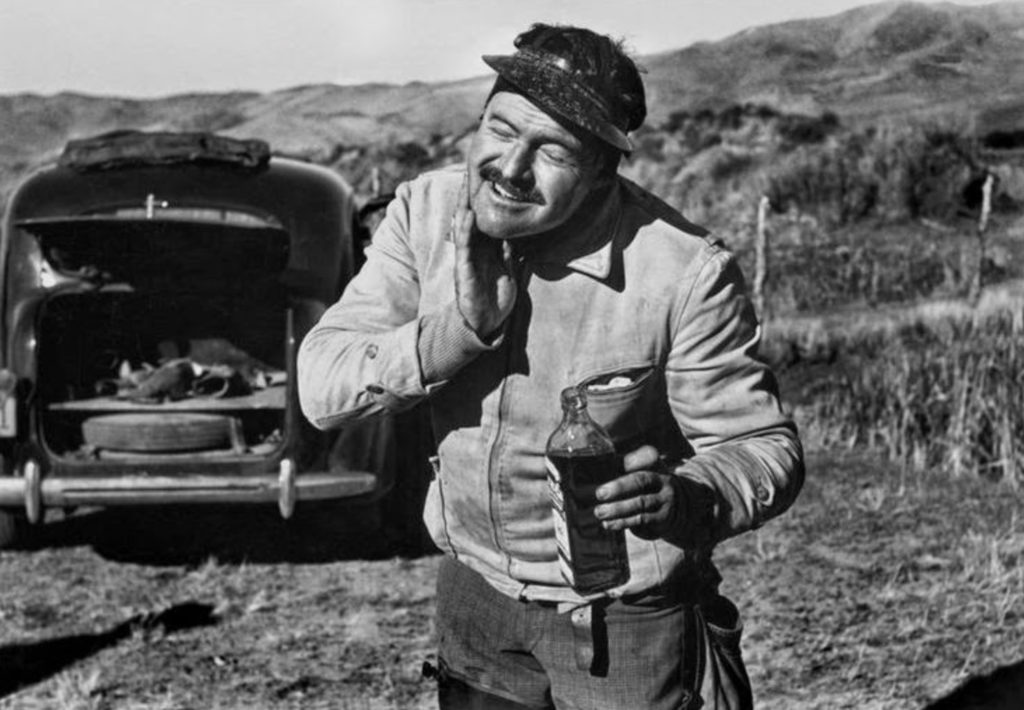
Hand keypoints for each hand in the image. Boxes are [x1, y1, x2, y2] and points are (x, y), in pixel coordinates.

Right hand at [453, 179, 516, 338]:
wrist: (488, 323)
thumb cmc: (496, 297)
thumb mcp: (508, 269)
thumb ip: (508, 252)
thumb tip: (514, 236)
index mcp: (484, 249)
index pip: (481, 218)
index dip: (482, 199)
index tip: (487, 177)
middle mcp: (473, 250)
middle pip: (470, 217)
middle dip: (469, 195)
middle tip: (471, 170)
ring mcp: (466, 259)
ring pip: (463, 227)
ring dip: (464, 206)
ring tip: (466, 185)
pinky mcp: (463, 271)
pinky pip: (463, 248)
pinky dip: (464, 231)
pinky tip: (466, 217)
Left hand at [594, 445, 682, 540]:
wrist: (683, 509)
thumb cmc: (653, 488)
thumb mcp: (649, 473)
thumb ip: (630, 467)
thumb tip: (601, 466)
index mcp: (657, 467)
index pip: (646, 458)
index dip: (630, 460)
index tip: (609, 463)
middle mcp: (663, 482)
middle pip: (640, 481)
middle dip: (618, 487)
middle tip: (599, 493)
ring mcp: (665, 500)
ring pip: (640, 503)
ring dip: (617, 509)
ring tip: (599, 512)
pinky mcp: (663, 519)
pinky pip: (642, 520)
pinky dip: (623, 522)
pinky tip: (609, 524)